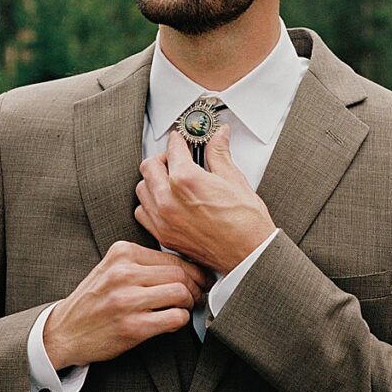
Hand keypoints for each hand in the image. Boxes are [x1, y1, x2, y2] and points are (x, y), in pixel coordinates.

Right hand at [43, 241, 207, 369]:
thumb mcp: (112, 269)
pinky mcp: (132, 326)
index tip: (200, 277)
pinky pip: (174, 317)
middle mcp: (123, 274)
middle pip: (179, 273)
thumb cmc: (93, 300)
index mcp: (122, 253)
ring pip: (180, 292)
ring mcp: (127, 300)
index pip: (171, 256)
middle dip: (195, 285)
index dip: (192, 269)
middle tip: (198, 294)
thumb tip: (188, 265)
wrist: (62, 333)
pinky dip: (181, 319)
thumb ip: (143, 263)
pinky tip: (174, 320)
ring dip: (189, 302)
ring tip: (185, 307)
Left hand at [135, 125, 275, 274]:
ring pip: (142, 189)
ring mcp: (163, 220)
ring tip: (172, 178)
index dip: (180, 139)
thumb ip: (219, 154)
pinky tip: (167, 200)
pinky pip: (143, 212)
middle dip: (164, 157)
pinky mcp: (163, 235)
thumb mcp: (234, 179)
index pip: (173, 149)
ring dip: (154, 179)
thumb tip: (219, 136)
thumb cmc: (246, 222)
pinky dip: (151, 203)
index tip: (183, 138)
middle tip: (179, 157)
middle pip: (150, 166)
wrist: (248, 254)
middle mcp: (169, 200)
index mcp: (186, 181)